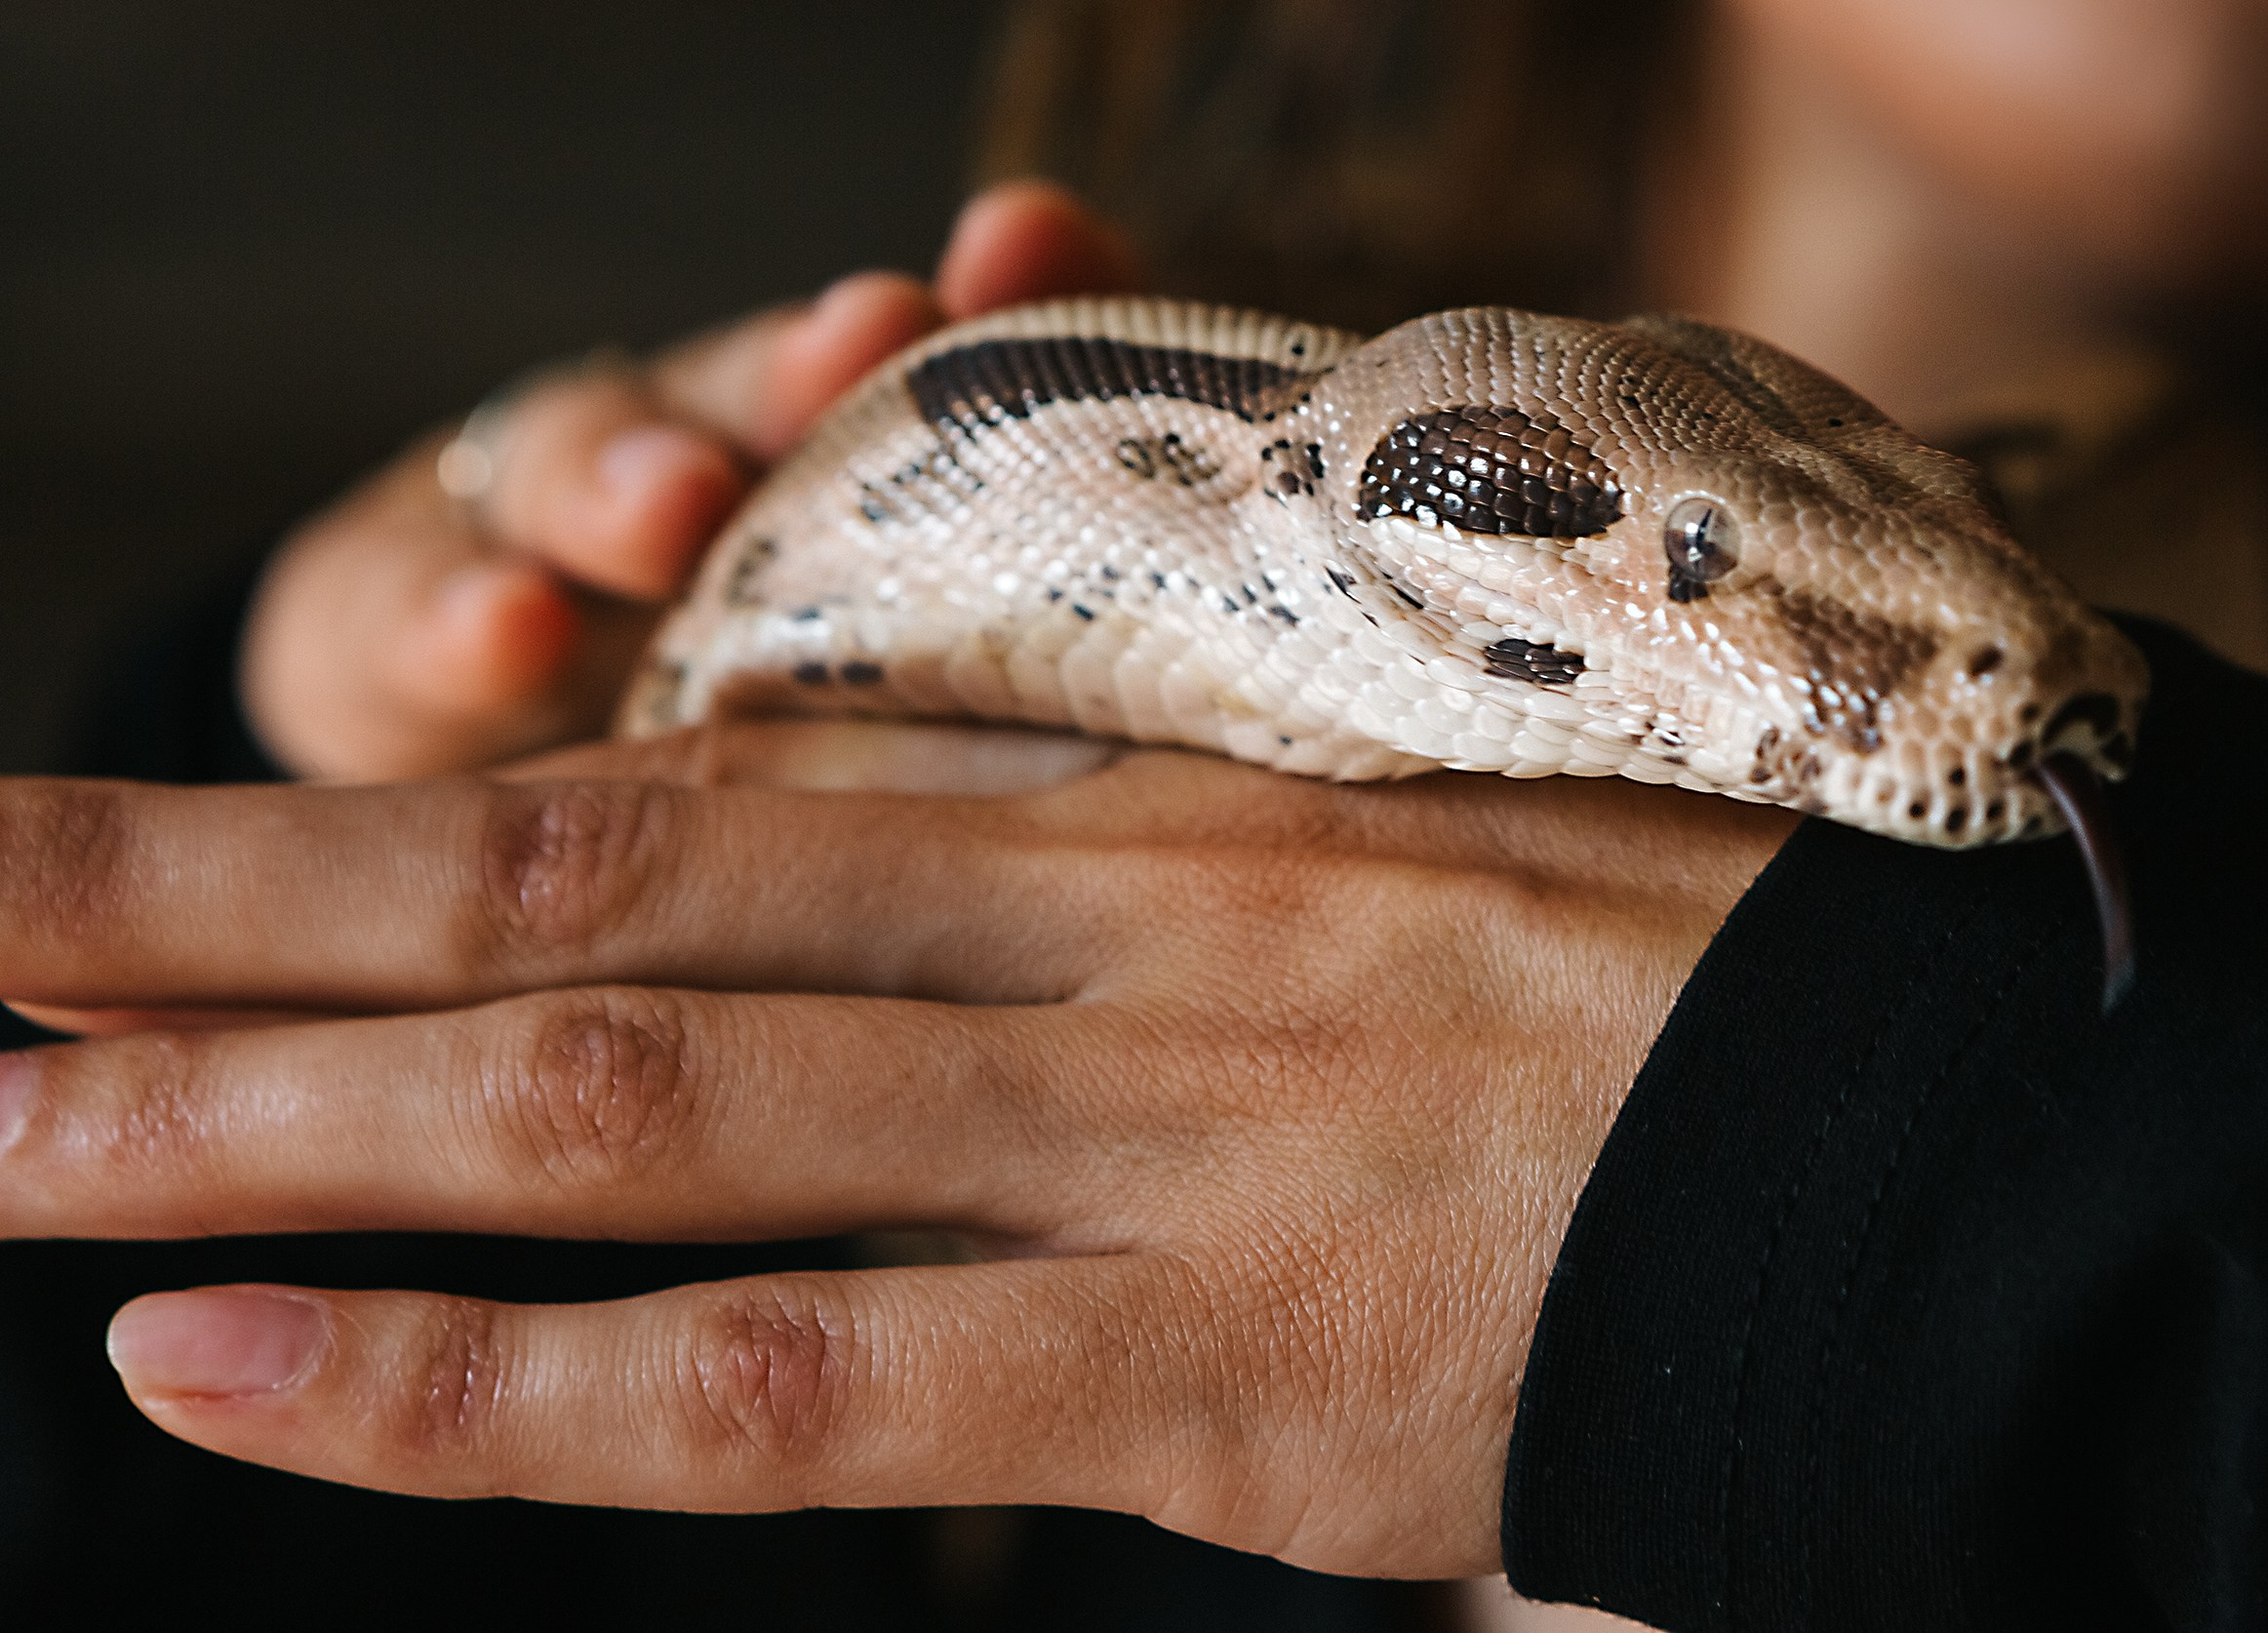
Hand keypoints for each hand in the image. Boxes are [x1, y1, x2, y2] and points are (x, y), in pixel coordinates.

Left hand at [0, 738, 1793, 1575]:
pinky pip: (779, 1383)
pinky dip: (486, 1393)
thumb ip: (1127, 882)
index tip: (150, 831)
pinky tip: (224, 1375)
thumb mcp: (1352, 865)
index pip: (678, 768)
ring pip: (625, 1106)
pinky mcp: (1190, 1374)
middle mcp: (1082, 931)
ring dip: (271, 1131)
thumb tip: (931, 913)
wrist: (1920, 1141)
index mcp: (1127, 796)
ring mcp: (1124, 1139)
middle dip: (222, 912)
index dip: (390, 792)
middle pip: (579, 891)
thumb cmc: (1637, 991)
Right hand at [240, 182, 1142, 781]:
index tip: (1024, 245)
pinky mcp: (383, 628)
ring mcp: (533, 536)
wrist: (488, 813)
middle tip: (869, 335)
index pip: (938, 374)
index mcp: (848, 491)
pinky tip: (502, 629)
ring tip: (672, 503)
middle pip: (756, 389)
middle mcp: (698, 475)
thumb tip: (1240, 603)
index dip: (992, 302)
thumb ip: (1047, 626)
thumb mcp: (918, 726)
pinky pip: (401, 618)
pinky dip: (452, 620)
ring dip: (624, 465)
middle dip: (811, 366)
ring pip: (573, 462)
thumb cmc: (768, 787)